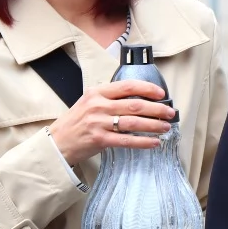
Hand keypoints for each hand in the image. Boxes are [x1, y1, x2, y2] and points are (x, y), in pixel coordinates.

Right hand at [48, 81, 176, 164]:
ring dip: (154, 125)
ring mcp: (98, 122)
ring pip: (134, 122)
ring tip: (166, 127)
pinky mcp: (99, 139)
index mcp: (97, 92)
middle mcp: (98, 105)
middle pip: (135, 105)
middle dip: (157, 109)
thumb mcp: (90, 102)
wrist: (57, 142)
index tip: (162, 94)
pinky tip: (154, 142)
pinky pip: (127, 140)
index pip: (127, 86)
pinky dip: (143, 141)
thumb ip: (111, 99)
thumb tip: (141, 100)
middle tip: (170, 113)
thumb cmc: (77, 122)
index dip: (148, 89)